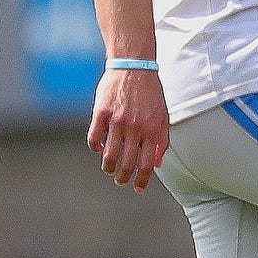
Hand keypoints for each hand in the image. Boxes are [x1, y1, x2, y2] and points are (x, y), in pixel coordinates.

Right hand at [86, 68, 168, 191]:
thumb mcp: (163, 117)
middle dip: (123, 178)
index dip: (142, 180)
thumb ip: (162, 141)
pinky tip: (99, 149)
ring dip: (108, 167)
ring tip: (109, 169)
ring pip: (108, 155)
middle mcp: (135, 128)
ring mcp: (117, 121)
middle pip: (127, 164)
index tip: (138, 188)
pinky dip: (95, 147)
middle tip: (121, 181)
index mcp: (152, 131)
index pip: (147, 165)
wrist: (134, 69)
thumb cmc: (151, 94)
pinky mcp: (101, 113)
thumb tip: (157, 164)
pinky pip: (94, 138)